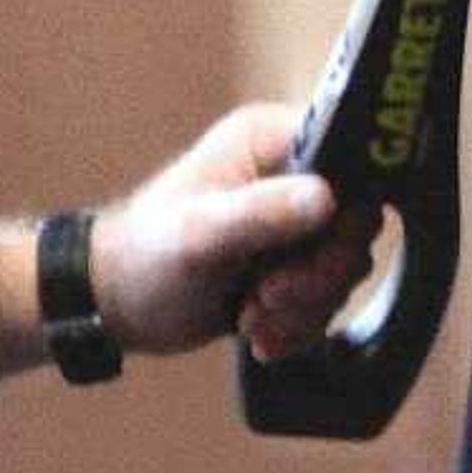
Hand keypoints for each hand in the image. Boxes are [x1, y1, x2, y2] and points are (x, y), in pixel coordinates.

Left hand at [91, 102, 377, 357]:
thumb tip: (328, 198)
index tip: (306, 255)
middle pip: (355, 225)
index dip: (344, 215)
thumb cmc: (144, 256)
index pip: (351, 162)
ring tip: (252, 315)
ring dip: (303, 307)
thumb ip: (263, 213)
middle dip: (317, 276)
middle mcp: (291, 174)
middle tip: (268, 296)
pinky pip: (326, 298)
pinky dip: (297, 325)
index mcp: (273, 141)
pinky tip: (256, 331)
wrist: (116, 305)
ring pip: (343, 268)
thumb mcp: (201, 234)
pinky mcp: (291, 263)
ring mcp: (293, 222)